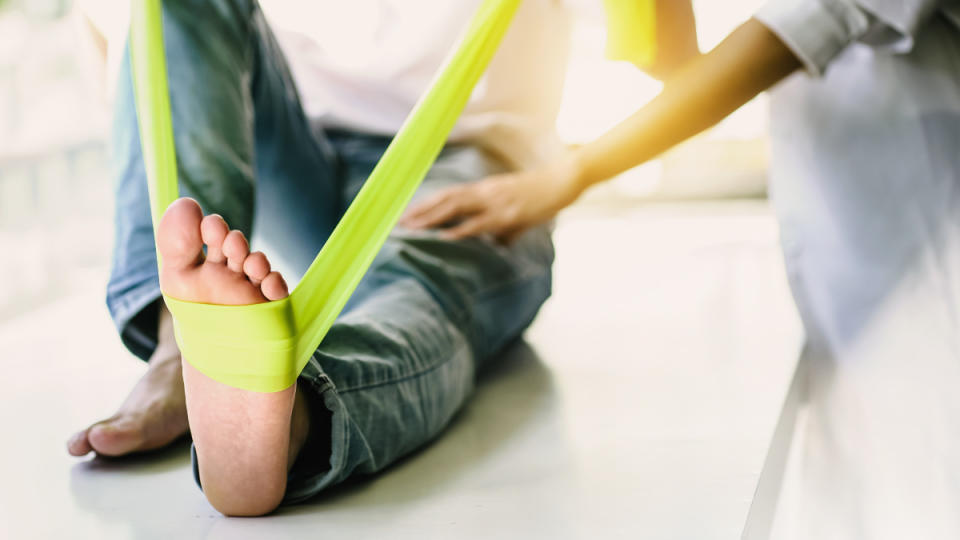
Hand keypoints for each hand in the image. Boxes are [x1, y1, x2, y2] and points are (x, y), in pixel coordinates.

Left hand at [400, 157, 583, 242]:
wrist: (564, 180)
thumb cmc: (543, 194)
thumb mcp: (518, 208)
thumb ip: (504, 225)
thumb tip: (500, 244)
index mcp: (485, 189)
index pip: (449, 194)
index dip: (427, 203)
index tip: (408, 213)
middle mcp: (485, 192)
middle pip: (445, 199)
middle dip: (421, 212)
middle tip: (398, 222)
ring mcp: (495, 202)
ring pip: (454, 208)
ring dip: (431, 218)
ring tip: (412, 228)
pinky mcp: (507, 214)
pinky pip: (478, 223)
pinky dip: (459, 230)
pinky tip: (444, 237)